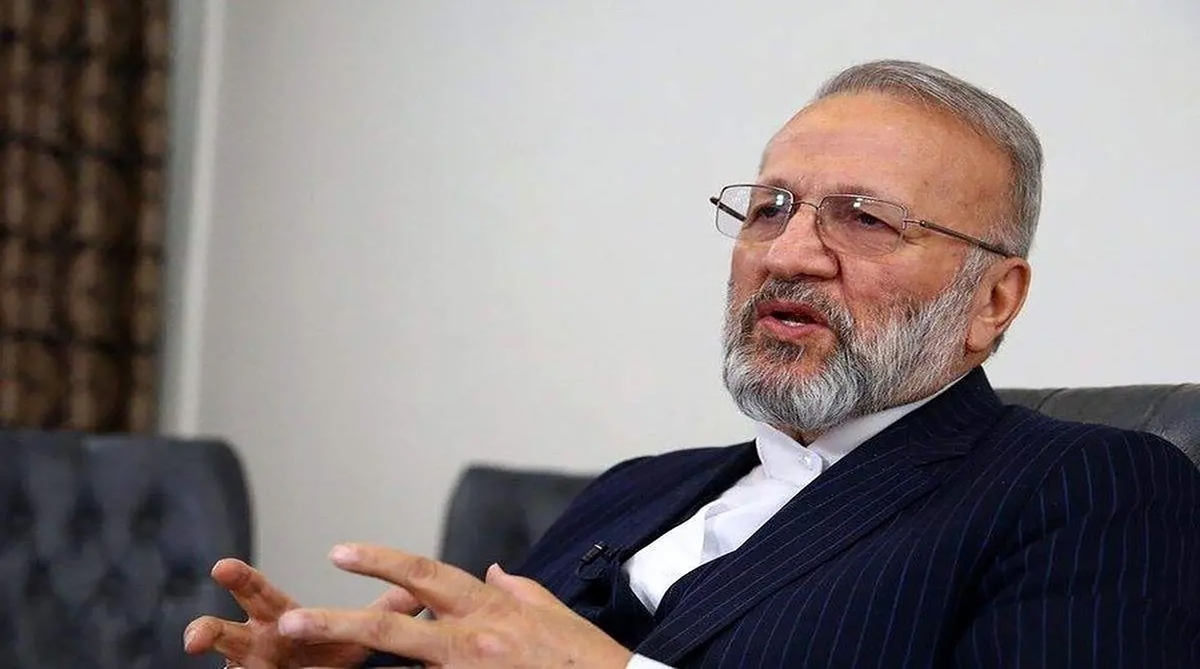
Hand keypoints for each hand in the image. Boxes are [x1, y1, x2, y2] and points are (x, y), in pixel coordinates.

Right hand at [183, 557, 420, 668]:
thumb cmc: (331, 655)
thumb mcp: (358, 633)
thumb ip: (385, 611)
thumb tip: (419, 591)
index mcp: (281, 620)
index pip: (259, 595)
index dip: (242, 581)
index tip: (220, 566)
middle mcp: (258, 644)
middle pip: (230, 630)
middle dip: (211, 625)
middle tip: (193, 632)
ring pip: (229, 664)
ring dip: (214, 657)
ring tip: (197, 652)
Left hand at [277, 544, 633, 668]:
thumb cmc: (585, 655)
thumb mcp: (550, 610)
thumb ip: (518, 588)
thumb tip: (495, 570)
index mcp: (490, 605)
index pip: (425, 574)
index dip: (380, 562)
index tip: (339, 553)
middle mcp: (474, 639)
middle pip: (392, 628)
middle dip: (336, 622)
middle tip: (289, 622)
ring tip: (305, 666)